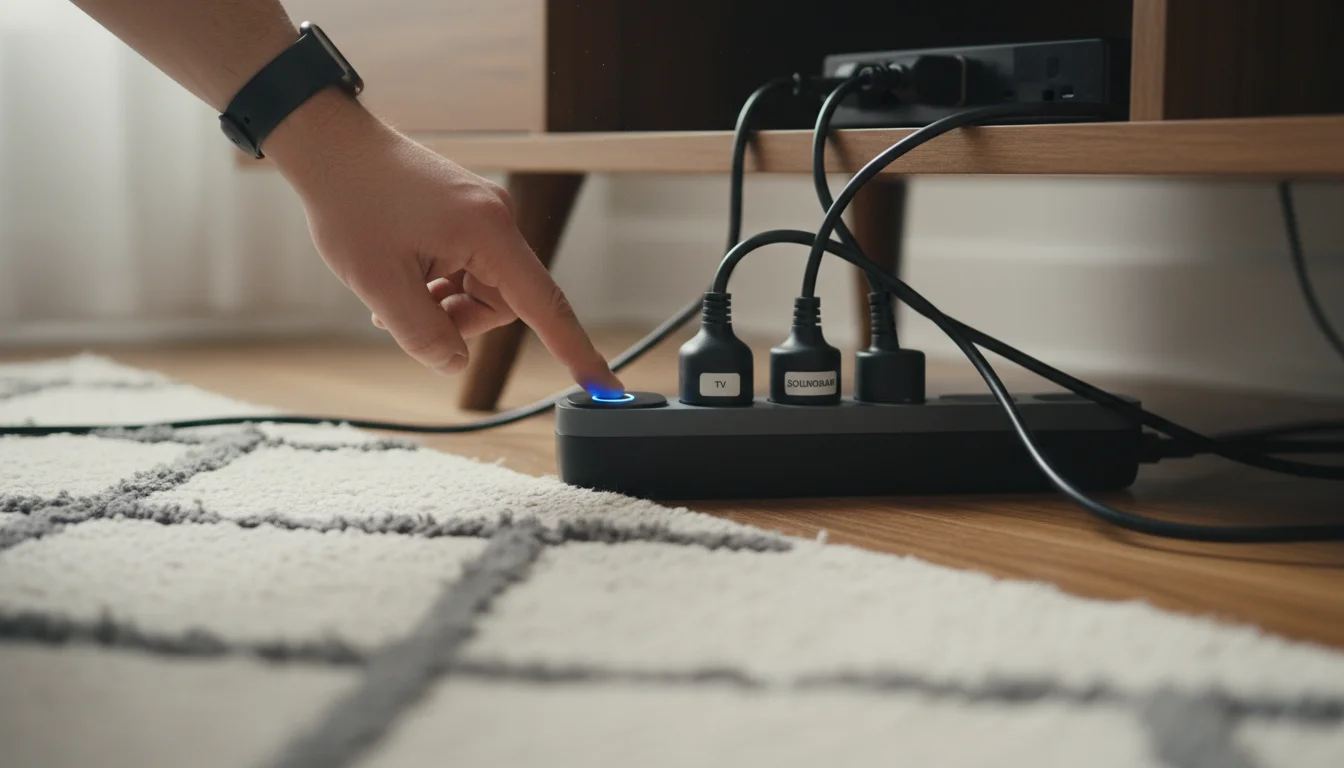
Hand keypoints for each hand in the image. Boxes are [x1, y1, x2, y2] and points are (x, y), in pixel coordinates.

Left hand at [264, 89, 622, 391]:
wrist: (332, 148)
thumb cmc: (352, 204)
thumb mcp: (379, 285)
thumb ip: (423, 334)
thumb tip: (454, 364)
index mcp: (488, 233)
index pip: (544, 305)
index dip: (575, 350)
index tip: (605, 385)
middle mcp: (498, 220)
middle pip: (503, 303)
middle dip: (458, 319)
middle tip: (403, 309)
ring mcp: (485, 215)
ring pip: (482, 290)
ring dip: (442, 302)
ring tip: (392, 290)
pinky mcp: (469, 215)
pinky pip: (468, 268)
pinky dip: (438, 283)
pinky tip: (401, 275)